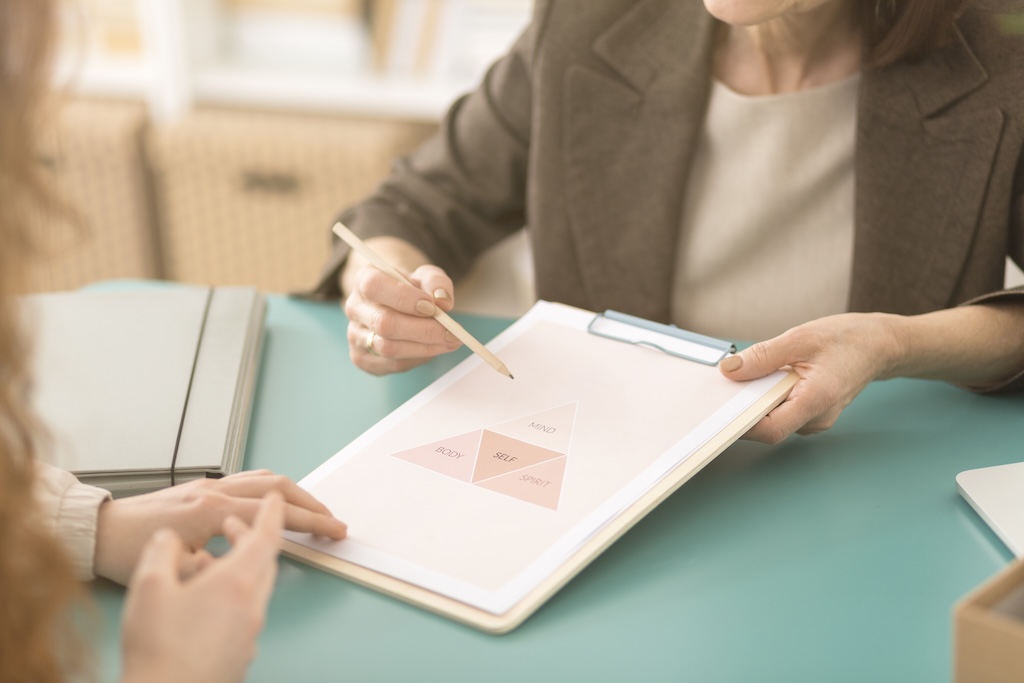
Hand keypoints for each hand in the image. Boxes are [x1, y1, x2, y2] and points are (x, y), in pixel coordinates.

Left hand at [94, 469, 346, 584]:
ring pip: (266, 478)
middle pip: (280, 488)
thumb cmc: (128, 551)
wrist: (99, 530)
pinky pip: (248, 478)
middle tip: (333, 521)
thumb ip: (216, 563)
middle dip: (312, 504)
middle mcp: (215, 490)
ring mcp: (209, 484)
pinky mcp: (202, 486)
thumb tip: (243, 562)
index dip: (312, 522)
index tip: (335, 530)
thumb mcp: (176, 569)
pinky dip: (271, 487)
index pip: (277, 513)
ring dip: (294, 492)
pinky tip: (275, 498)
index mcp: (212, 509)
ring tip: (312, 509)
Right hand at [120, 492, 284, 682]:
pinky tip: (205, 599)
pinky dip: (233, 593)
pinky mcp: (240, 653)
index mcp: (238, 582)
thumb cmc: (159, 649)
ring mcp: (249, 632)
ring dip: (241, 566)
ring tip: (211, 559)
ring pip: (254, 587)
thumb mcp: (149, 587)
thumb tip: (167, 538)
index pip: (267, 536)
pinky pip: (244, 611)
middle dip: (252, 537)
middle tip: (232, 524)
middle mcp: (252, 605)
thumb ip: (162, 552)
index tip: (275, 500)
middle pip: (265, 560)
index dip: (272, 513)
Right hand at [344, 261, 461, 374]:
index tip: (433, 307)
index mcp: (365, 279)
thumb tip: (443, 302)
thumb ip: (438, 283)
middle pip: (384, 324)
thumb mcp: (428, 276)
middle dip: (423, 330)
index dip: (404, 299)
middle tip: (452, 333)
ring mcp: (354, 335)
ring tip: (449, 341)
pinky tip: (430, 349)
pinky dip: (417, 358)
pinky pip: (392, 364)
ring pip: (388, 348)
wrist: (399, 304)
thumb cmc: (413, 289)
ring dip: (425, 348)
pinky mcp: (361, 358)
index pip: (375, 287)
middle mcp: (354, 307)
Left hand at [719, 313, 900, 443]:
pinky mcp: (811, 412)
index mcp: (816, 401)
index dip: (742, 424)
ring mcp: (814, 418)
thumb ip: (763, 356)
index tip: (720, 410)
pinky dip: (769, 395)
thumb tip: (730, 370)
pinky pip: (782, 410)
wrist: (880, 344)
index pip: (770, 430)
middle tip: (728, 383)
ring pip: (774, 417)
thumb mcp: (801, 338)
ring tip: (754, 372)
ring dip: (757, 399)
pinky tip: (768, 376)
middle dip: (745, 406)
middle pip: (768, 425)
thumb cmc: (849, 340)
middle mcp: (816, 418)